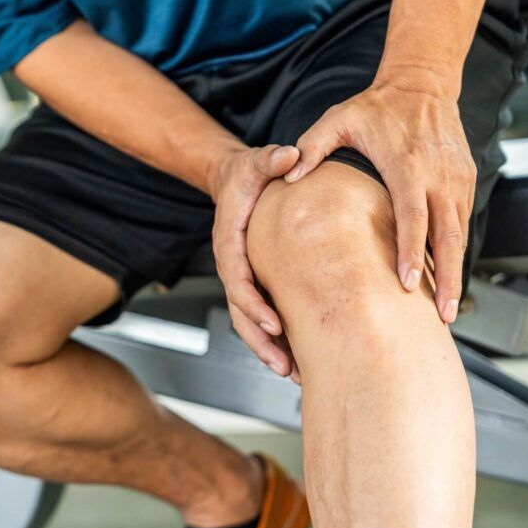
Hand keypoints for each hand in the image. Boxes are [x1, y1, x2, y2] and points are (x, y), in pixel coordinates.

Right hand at [209, 144, 301, 380]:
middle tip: (284, 364)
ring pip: (248, 321)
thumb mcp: (256, 161)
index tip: (274, 322)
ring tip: (292, 373)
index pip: (237, 279)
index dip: (253, 303)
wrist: (234, 181)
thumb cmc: (245, 175)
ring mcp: (244, 276)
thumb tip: (290, 154)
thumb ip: (271, 159)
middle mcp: (232, 265)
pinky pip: (262, 314)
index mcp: (229, 242)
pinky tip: (298, 356)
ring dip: (268, 348)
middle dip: (261, 341)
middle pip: (240, 311)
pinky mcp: (256, 282)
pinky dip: (277, 338)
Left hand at [284, 72, 474, 322]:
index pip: (412, 216)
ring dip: (456, 270)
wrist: (421, 83)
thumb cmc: (375, 106)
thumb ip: (312, 147)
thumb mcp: (337, 119)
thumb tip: (289, 175)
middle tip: (443, 315)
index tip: (408, 283)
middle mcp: (438, 176)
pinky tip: (445, 276)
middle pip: (447, 236)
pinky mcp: (464, 180)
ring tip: (447, 309)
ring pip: (460, 234)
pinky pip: (461, 222)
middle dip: (447, 277)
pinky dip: (455, 251)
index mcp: (407, 166)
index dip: (412, 251)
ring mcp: (456, 179)